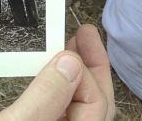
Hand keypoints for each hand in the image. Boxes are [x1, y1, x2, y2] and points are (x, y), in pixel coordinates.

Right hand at [0, 25, 114, 120]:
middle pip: (96, 102)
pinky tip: (50, 70)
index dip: (83, 71)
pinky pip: (61, 107)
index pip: (96, 101)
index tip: (63, 49)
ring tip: (71, 44)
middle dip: (92, 65)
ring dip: (77, 73)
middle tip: (85, 33)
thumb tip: (70, 62)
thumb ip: (45, 96)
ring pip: (80, 105)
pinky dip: (60, 86)